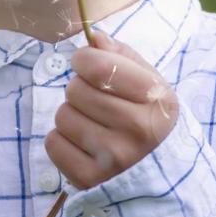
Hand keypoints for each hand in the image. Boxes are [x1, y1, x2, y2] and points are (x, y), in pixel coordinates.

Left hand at [44, 30, 179, 189]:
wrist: (163, 173)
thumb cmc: (150, 117)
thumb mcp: (151, 83)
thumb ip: (123, 57)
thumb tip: (95, 38)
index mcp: (155, 99)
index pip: (99, 67)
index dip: (84, 60)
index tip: (86, 64)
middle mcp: (137, 129)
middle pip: (76, 90)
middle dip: (80, 89)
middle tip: (96, 101)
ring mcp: (113, 157)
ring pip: (62, 115)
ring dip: (72, 115)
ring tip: (92, 124)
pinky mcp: (90, 179)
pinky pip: (53, 143)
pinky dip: (62, 141)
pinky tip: (83, 144)